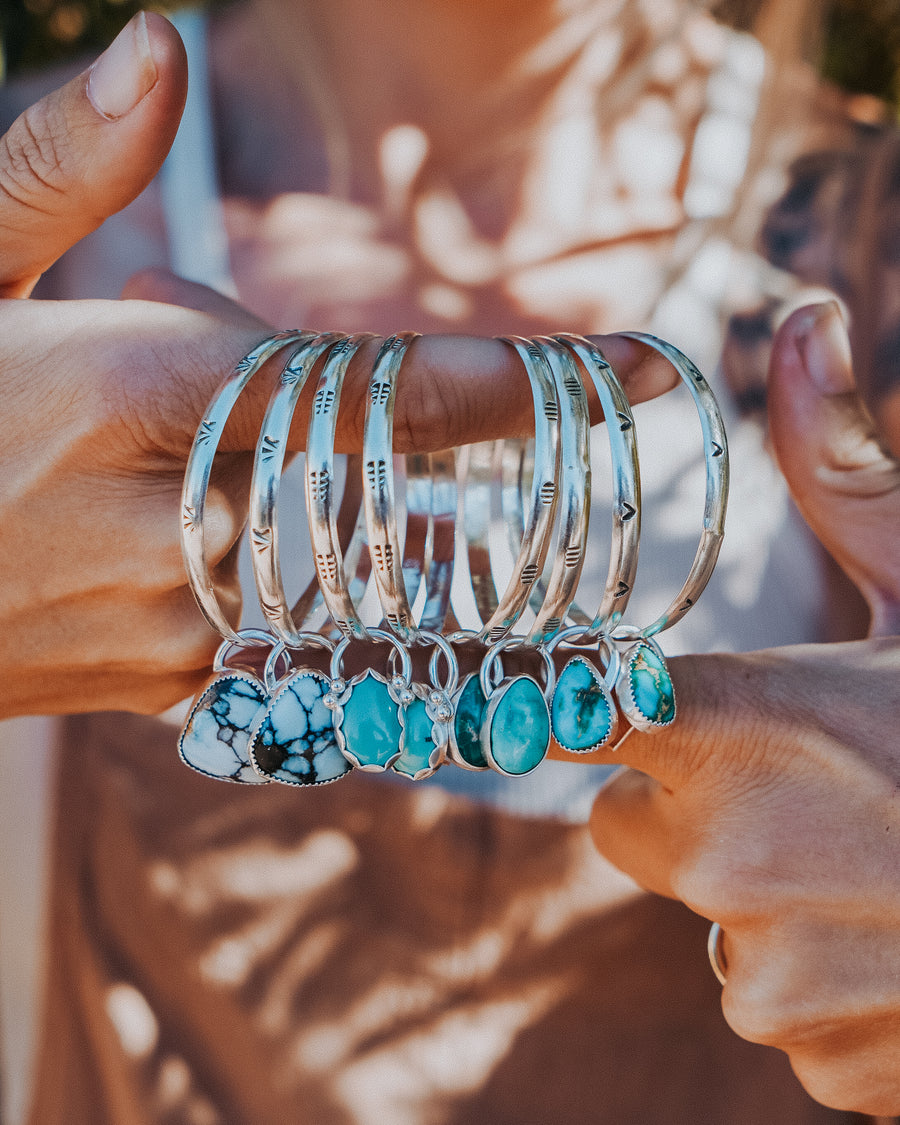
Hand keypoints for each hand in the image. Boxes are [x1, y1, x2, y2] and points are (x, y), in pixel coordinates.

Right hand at [0, 14, 675, 716]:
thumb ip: (51, 166)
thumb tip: (157, 49)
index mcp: (127, 399)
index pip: (375, 393)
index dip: (520, 383)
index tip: (646, 369)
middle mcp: (168, 530)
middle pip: (392, 495)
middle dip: (464, 456)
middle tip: (478, 404)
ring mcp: (169, 630)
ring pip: (360, 584)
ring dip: (420, 536)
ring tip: (414, 503)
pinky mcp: (156, 686)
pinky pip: (300, 647)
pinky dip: (349, 603)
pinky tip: (334, 564)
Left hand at [579, 304, 899, 1115]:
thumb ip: (841, 469)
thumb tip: (800, 320)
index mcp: (738, 722)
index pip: (573, 711)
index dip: (599, 708)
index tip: (617, 707)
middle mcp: (724, 855)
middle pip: (624, 826)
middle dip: (691, 806)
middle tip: (816, 786)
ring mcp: (767, 978)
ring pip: (705, 922)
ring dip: (764, 898)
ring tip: (881, 868)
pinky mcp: (813, 1062)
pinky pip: (769, 1006)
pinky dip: (817, 978)